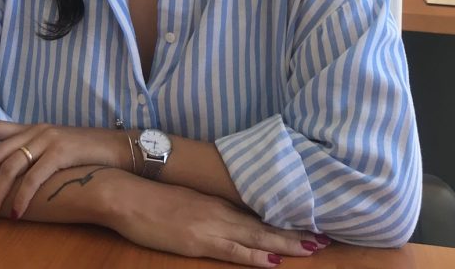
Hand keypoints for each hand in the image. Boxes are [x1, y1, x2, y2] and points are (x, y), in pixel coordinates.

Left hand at [0, 120, 128, 220]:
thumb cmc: (84, 153)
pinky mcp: (62, 152)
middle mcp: (35, 130)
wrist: (118, 148)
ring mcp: (48, 139)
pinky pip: (35, 177)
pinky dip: (22, 197)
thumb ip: (31, 154)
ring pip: (10, 167)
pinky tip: (15, 213)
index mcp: (30, 127)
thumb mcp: (53, 148)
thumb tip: (6, 175)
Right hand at [107, 177, 329, 266]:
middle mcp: (221, 212)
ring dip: (287, 244)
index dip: (287, 222)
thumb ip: (211, 209)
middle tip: (327, 239)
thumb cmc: (153, 198)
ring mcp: (211, 226)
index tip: (312, 226)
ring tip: (314, 248)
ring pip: (258, 237)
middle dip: (297, 234)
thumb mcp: (189, 201)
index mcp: (219, 203)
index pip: (260, 214)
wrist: (128, 192)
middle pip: (266, 225)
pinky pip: (233, 251)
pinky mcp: (199, 240)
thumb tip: (231, 216)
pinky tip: (274, 262)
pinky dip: (255, 256)